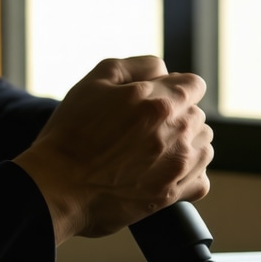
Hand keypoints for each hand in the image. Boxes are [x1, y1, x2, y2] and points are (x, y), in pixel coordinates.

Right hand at [13, 56, 213, 244]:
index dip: (173, 89)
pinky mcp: (170, 195)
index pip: (194, 86)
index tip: (154, 101)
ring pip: (203, 147)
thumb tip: (164, 72)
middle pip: (197, 116)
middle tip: (141, 130)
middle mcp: (178, 132)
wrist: (57, 186)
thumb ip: (137, 66)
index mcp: (162, 101)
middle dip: (175, 117)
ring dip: (184, 145)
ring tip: (152, 152)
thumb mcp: (96, 81)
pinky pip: (201, 181)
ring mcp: (177, 167)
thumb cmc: (71, 134)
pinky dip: (189, 175)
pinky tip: (164, 172)